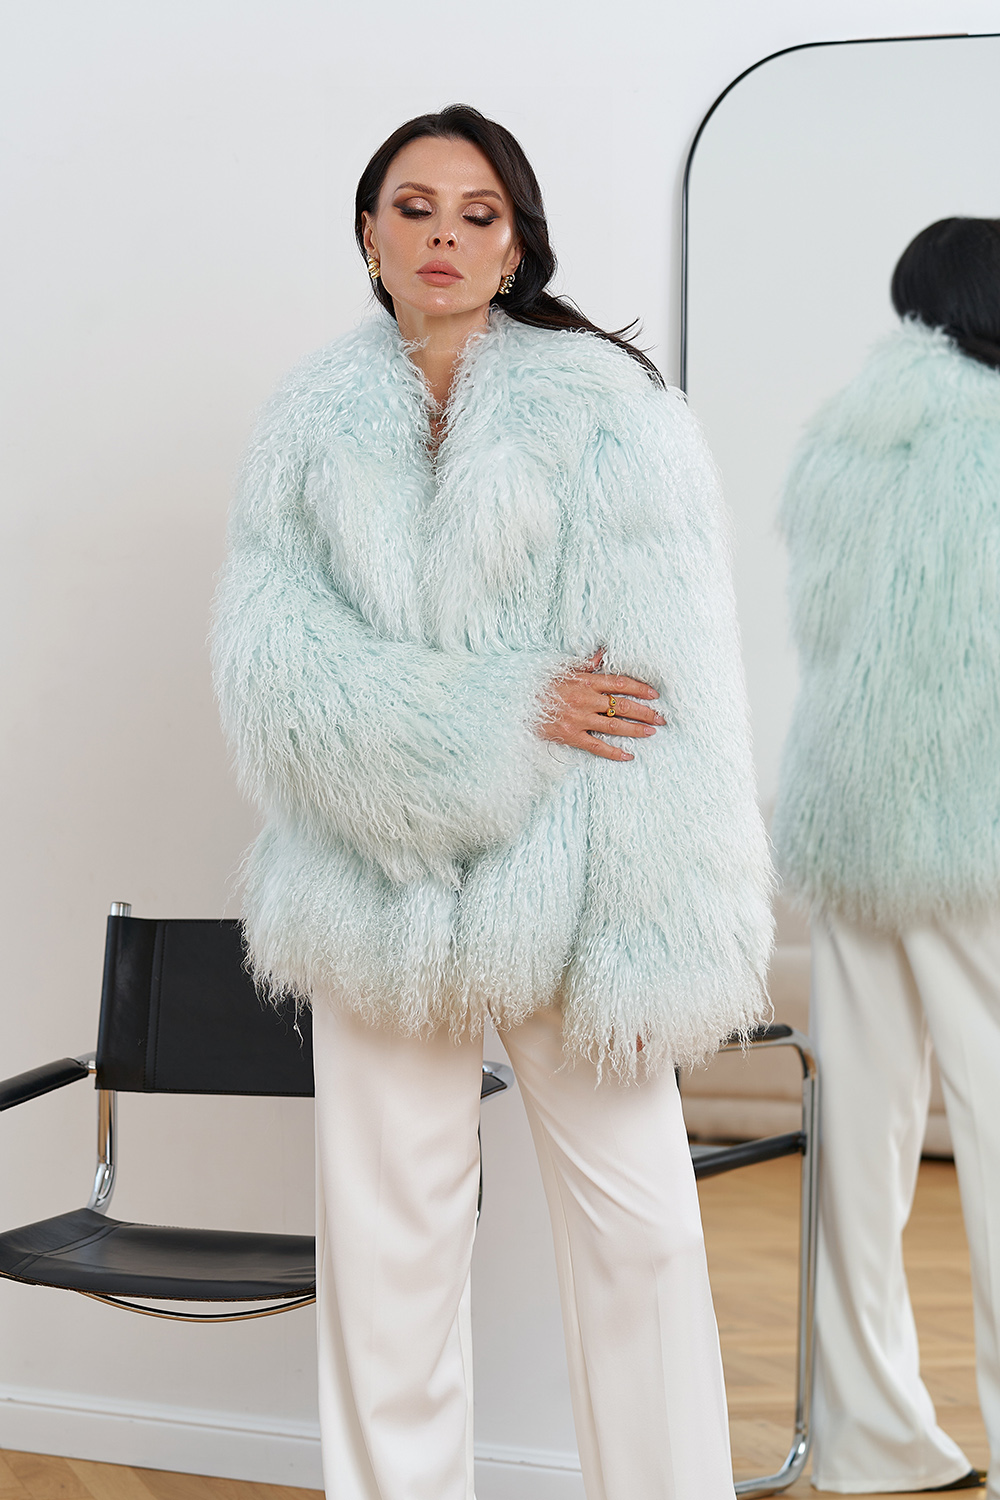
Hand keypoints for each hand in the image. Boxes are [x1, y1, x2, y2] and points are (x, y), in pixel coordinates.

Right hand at [539, 651, 663, 761]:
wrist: (516, 702)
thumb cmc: (542, 685)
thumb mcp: (564, 670)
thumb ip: (586, 664)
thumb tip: (602, 653)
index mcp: (585, 681)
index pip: (620, 683)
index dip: (640, 688)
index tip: (654, 695)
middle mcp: (585, 699)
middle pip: (622, 705)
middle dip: (645, 712)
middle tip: (661, 718)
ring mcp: (578, 718)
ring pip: (614, 725)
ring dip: (635, 730)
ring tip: (651, 732)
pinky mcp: (570, 735)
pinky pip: (596, 746)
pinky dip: (614, 752)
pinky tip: (628, 756)